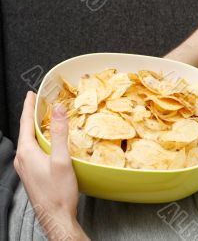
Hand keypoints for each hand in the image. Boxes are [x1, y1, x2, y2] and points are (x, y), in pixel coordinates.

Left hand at [14, 91, 88, 239]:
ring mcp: (26, 167)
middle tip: (41, 104)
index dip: (29, 107)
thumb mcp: (61, 159)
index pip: (25, 123)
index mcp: (26, 152)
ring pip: (30, 142)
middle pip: (26, 131)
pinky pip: (34, 151)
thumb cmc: (58, 191)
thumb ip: (60, 133)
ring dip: (37, 129)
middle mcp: (22, 159)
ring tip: (46, 120)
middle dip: (33, 116)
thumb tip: (58, 109)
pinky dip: (40, 141)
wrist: (56, 216)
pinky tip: (49, 143)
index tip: (31, 94)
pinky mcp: (32, 174)